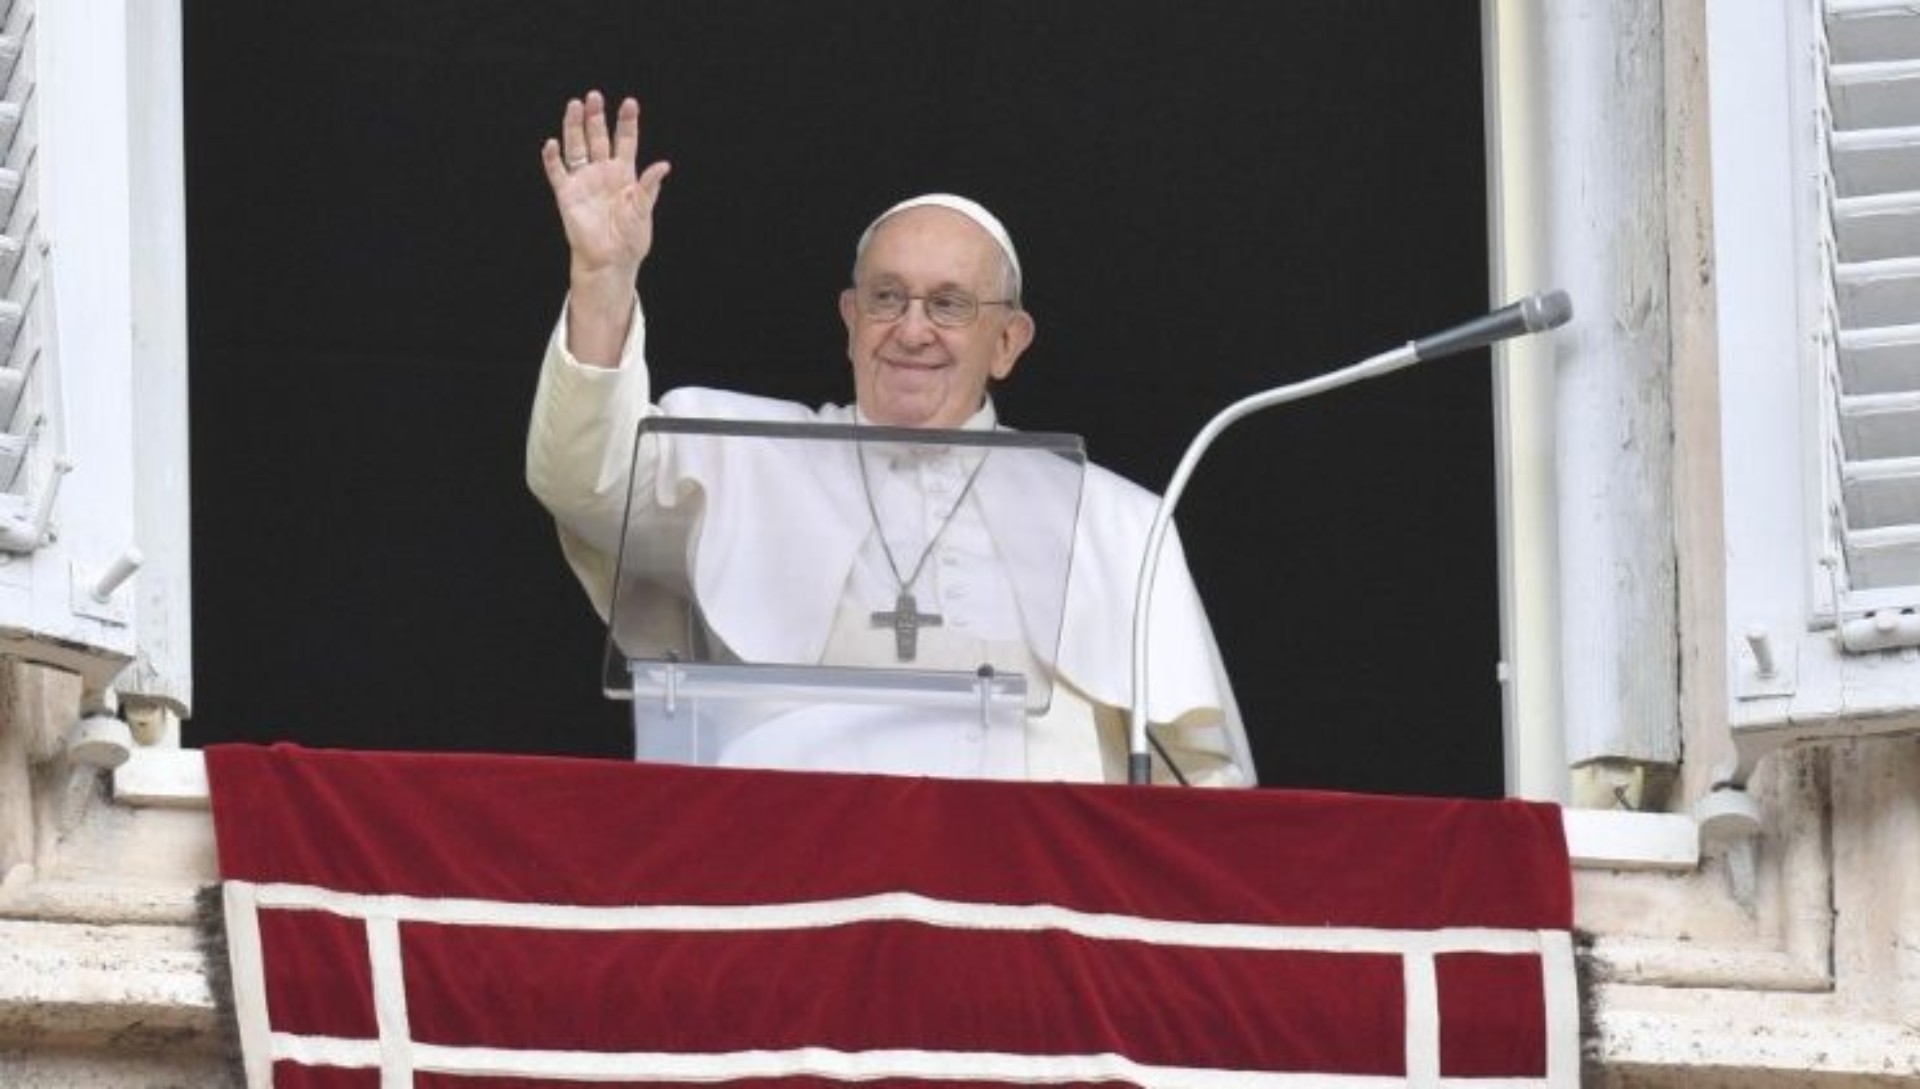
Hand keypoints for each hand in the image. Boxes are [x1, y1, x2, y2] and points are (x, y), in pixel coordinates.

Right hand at [540, 91, 670, 363]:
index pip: (626, 141)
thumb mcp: (643, 211)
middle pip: (598, 137)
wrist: (611, 261)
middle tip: (594, 96)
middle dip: (596, 116)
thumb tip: (663, 165)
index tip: (630, 103)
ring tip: (574, 105)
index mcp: (624, 174)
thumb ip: (649, 187)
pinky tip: (552, 143)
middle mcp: (602, 172)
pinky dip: (552, 158)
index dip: (627, 122)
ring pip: (576, 146)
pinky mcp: (566, 194)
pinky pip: (557, 172)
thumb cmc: (631, 239)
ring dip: (574, 127)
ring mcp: (583, 180)